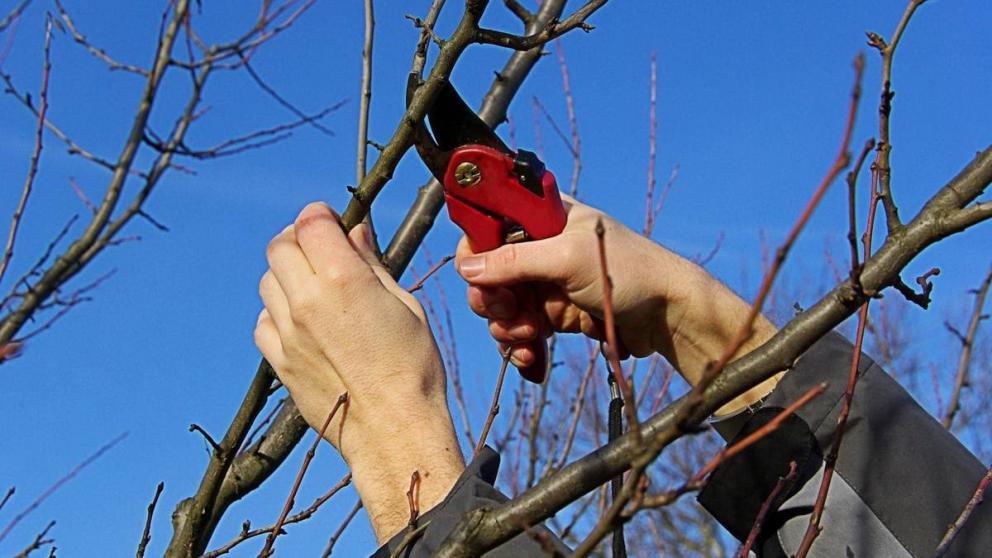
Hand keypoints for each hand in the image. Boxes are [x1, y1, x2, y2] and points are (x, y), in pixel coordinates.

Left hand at [254, 202, 463, 541]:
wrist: (393, 429)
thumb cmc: (413, 367)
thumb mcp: (404, 305)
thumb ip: (372, 264)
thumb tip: (354, 234)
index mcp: (343, 279)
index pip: (311, 222)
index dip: (321, 216)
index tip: (332, 221)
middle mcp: (306, 300)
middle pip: (280, 246)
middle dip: (300, 239)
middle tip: (322, 249)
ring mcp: (287, 332)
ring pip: (268, 281)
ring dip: (288, 275)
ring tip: (316, 289)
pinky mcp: (278, 361)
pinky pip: (264, 321)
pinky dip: (278, 313)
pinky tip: (304, 323)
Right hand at [456, 199, 781, 412]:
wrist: (669, 315)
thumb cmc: (629, 272)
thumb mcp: (568, 259)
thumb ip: (515, 260)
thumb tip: (467, 267)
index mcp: (543, 217)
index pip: (488, 225)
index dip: (477, 253)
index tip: (483, 279)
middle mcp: (540, 246)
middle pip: (488, 272)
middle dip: (493, 300)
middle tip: (513, 315)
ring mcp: (545, 281)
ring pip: (501, 306)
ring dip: (507, 328)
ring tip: (529, 340)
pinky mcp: (553, 312)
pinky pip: (520, 329)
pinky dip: (520, 346)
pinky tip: (530, 358)